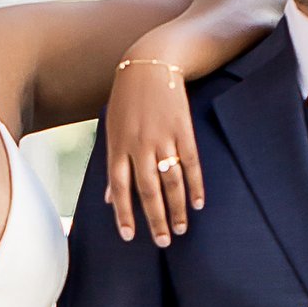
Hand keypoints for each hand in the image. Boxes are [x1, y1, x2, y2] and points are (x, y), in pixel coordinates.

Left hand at [102, 56, 204, 245]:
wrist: (150, 65)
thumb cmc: (127, 101)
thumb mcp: (112, 130)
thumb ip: (113, 165)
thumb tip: (110, 199)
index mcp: (118, 146)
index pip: (120, 188)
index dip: (124, 213)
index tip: (129, 236)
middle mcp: (139, 146)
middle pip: (148, 190)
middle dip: (155, 219)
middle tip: (163, 241)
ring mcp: (163, 138)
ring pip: (170, 181)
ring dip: (176, 208)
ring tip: (181, 229)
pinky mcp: (183, 131)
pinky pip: (191, 164)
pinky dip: (195, 185)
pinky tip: (198, 203)